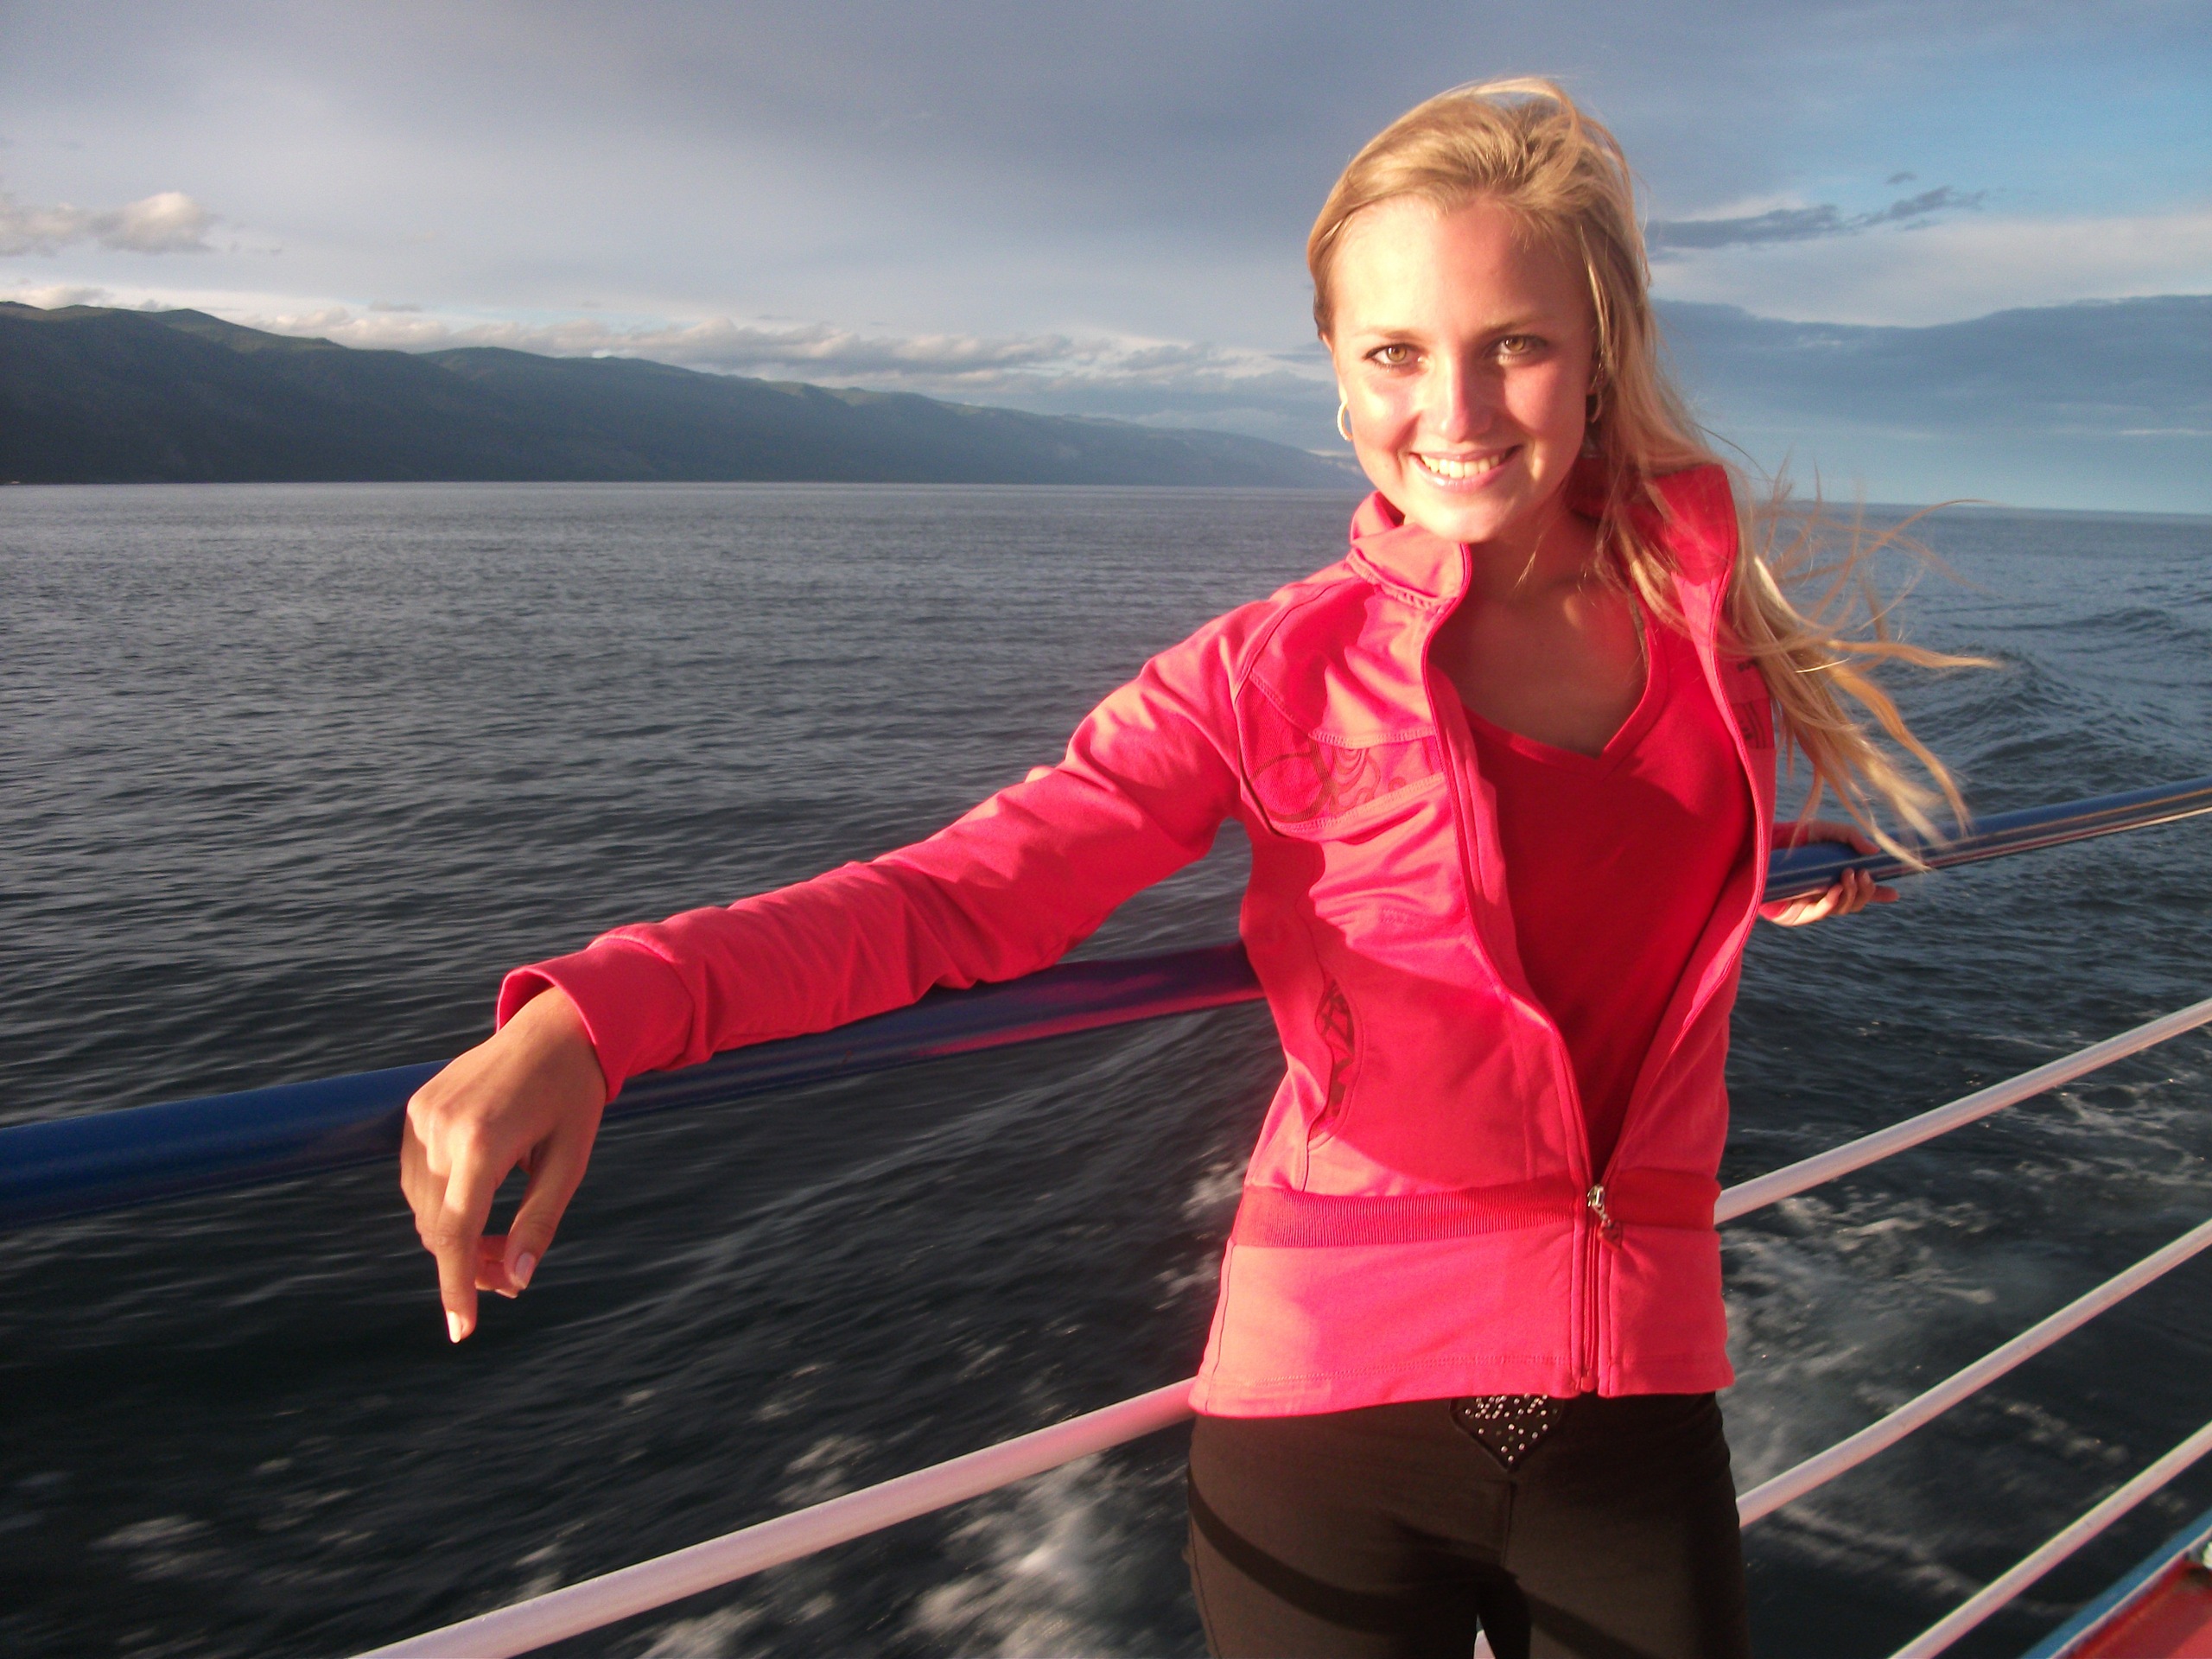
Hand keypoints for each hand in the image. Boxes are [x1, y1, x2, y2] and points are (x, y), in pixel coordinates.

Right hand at [400, 986, 607, 1342]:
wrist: (554, 1029)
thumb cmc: (573, 1095)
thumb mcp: (570, 1161)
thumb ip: (539, 1222)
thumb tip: (514, 1281)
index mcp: (482, 1140)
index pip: (456, 1233)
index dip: (456, 1287)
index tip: (462, 1331)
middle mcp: (441, 1127)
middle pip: (437, 1228)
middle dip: (468, 1262)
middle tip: (509, 1273)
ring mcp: (421, 1115)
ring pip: (423, 1208)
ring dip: (454, 1235)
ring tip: (499, 1241)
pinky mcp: (414, 1108)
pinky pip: (417, 1178)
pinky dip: (442, 1203)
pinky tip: (478, 1202)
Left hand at [1762, 820, 1897, 926]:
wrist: (1763, 845)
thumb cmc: (1793, 838)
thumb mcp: (1825, 831)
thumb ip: (1850, 836)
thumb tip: (1874, 852)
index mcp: (1835, 878)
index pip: (1862, 891)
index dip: (1879, 894)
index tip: (1895, 892)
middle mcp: (1826, 893)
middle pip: (1856, 902)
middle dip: (1867, 891)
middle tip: (1863, 874)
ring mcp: (1813, 904)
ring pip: (1843, 908)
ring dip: (1852, 894)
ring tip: (1849, 876)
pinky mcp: (1798, 913)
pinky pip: (1822, 912)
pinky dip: (1833, 902)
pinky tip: (1836, 890)